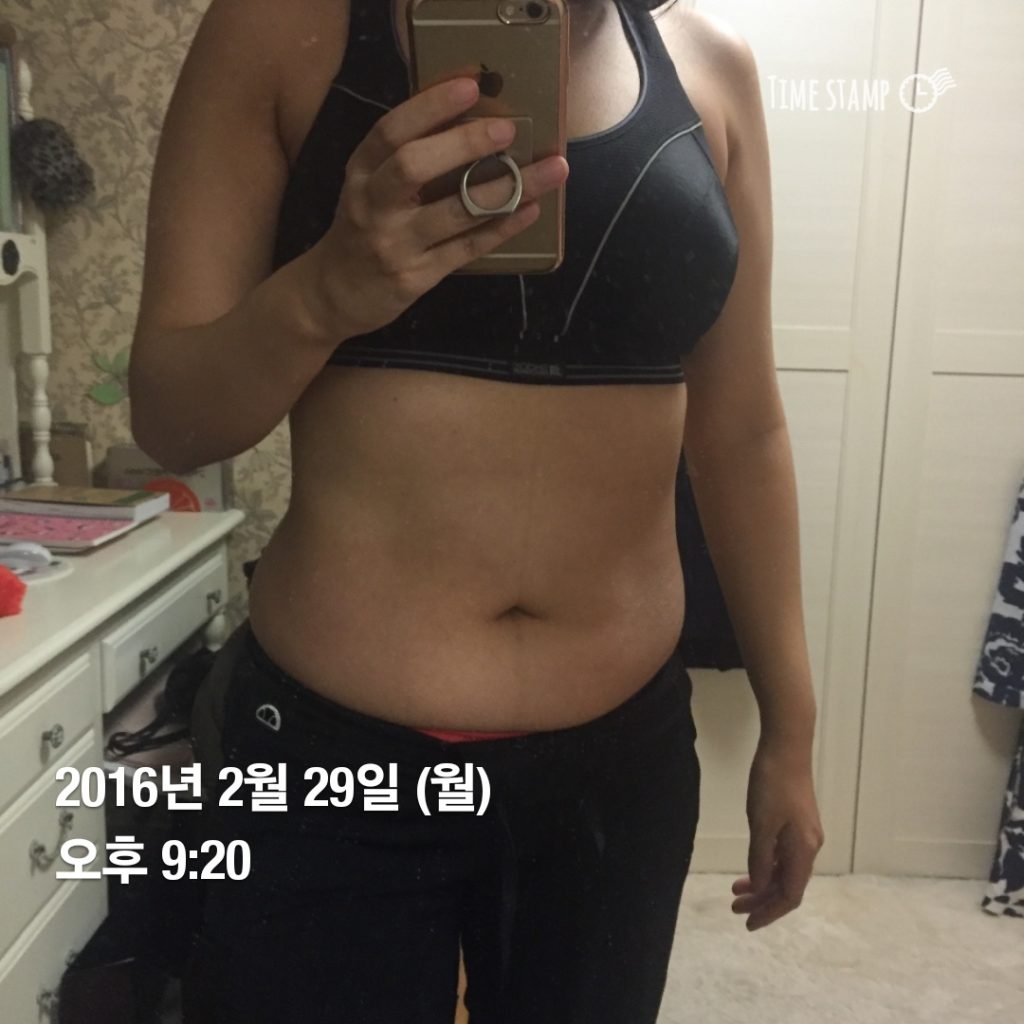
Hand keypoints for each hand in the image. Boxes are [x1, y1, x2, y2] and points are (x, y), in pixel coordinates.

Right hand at [312, 76, 568, 336]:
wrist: (334, 294)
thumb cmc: (363, 228)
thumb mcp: (368, 185)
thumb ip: (405, 156)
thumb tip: (470, 117)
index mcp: (361, 171)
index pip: (391, 130)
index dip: (430, 105)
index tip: (470, 86)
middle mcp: (372, 205)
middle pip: (413, 166)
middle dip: (464, 144)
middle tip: (508, 130)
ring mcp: (394, 245)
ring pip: (453, 212)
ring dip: (505, 189)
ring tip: (550, 170)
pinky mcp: (416, 278)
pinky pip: (466, 249)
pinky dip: (501, 228)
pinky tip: (530, 210)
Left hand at [731, 735, 824, 930]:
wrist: (787, 746)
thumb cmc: (772, 784)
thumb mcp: (761, 823)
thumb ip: (761, 858)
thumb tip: (761, 886)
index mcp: (803, 850)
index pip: (790, 895)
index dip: (769, 912)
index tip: (747, 922)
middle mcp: (809, 846)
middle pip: (788, 885)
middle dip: (762, 900)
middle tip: (734, 906)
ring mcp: (805, 833)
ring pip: (785, 870)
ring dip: (762, 882)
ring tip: (736, 888)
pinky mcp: (798, 821)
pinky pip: (784, 854)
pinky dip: (767, 864)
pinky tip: (752, 865)